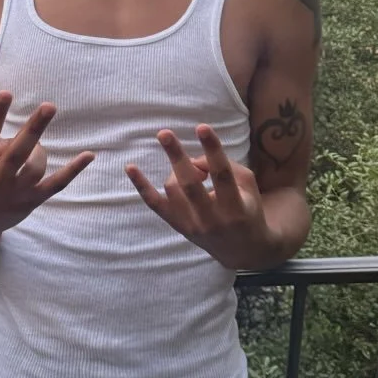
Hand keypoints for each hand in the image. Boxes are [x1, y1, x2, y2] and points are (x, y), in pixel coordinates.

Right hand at [0, 91, 94, 247]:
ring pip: (36, 166)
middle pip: (18, 151)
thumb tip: (18, 132)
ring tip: (34, 148)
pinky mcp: (30, 202)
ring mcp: (14, 193)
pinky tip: (89, 155)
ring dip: (39, 151)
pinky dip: (73, 170)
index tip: (6, 93)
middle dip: (34, 128)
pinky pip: (56, 184)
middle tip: (49, 106)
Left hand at [125, 124, 271, 269]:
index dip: (212, 150)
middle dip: (176, 156)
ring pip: (173, 187)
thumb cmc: (247, 209)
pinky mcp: (178, 226)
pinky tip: (130, 167)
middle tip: (164, 133)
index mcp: (235, 207)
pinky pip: (155, 204)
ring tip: (193, 170)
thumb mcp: (248, 186)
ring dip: (179, 170)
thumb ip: (226, 166)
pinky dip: (141, 185)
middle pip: (189, 184)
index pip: (222, 174)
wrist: (241, 250)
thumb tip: (194, 158)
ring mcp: (192, 225)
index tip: (201, 127)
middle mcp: (212, 218)